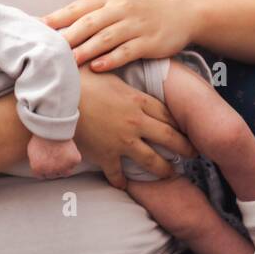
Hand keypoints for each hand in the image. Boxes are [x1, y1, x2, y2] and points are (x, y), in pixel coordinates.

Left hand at [27, 135, 82, 178]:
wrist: (51, 126)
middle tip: (55, 157)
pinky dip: (73, 158)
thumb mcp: (31, 150)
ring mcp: (63, 167)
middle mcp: (51, 171)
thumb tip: (38, 164)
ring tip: (63, 157)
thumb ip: (35, 161)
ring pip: (66, 172)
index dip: (45, 168)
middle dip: (54, 168)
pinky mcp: (74, 160)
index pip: (42, 176)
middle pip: (54, 175)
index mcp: (38, 169)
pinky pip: (75, 163)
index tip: (47, 162)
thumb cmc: (40, 135)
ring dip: (64, 167)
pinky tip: (69, 151)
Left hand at [41, 0, 197, 72]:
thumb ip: (90, 14)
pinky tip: (97, 67)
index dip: (56, 18)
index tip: (35, 28)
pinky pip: (127, 51)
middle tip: (47, 50)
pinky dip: (111, 59)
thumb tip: (55, 26)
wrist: (180, 14)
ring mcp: (135, 25)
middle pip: (89, 22)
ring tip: (67, 61)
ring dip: (85, 49)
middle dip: (67, 36)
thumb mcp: (116, 5)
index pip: (77, 7)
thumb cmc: (140, 13)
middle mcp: (120, 9)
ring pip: (106, 37)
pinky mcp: (149, 41)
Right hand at [74, 63, 195, 188]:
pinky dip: (121, 180)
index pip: (167, 115)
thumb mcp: (109, 72)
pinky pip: (117, 173)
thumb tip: (125, 68)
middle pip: (169, 138)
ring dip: (164, 169)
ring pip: (152, 160)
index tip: (187, 130)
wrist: (60, 96)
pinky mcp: (105, 154)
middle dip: (185, 148)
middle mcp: (136, 123)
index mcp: (138, 101)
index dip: (180, 124)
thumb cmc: (81, 78)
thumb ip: (124, 78)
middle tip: (193, 154)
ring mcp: (122, 141)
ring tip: (170, 173)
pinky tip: (125, 185)